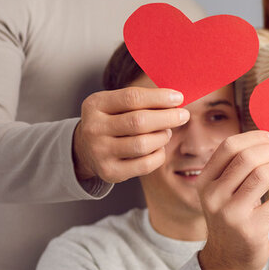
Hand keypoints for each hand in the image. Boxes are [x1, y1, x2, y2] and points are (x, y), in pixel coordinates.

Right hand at [73, 87, 188, 182]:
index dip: (159, 97)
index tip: (179, 98)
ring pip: (143, 145)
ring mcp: (99, 152)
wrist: (86, 148)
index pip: (131, 98)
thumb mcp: (116, 104)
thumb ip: (141, 100)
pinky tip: (159, 148)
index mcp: (95, 105)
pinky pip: (145, 164)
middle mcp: (93, 128)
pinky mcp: (110, 172)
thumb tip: (176, 100)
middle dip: (167, 118)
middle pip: (139, 122)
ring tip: (166, 132)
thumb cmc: (111, 121)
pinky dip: (159, 155)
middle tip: (183, 116)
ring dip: (162, 137)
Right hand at [195, 131, 268, 269]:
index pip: (229, 146)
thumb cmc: (232, 217)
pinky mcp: (250, 231)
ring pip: (262, 176)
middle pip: (248, 158)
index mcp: (205, 181)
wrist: (227, 261)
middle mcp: (213, 197)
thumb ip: (236, 167)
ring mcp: (231, 215)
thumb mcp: (222, 191)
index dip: (256, 137)